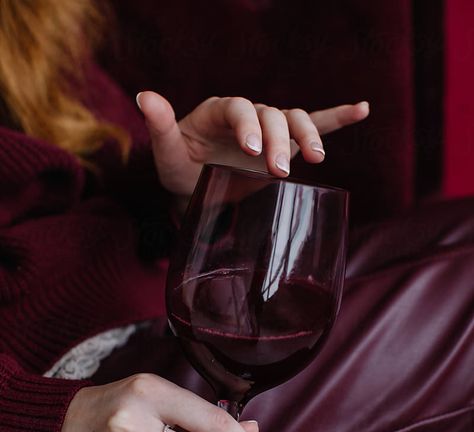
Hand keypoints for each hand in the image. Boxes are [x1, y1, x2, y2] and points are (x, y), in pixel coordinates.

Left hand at [136, 92, 368, 205]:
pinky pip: (314, 125)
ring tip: (316, 159)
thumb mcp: (166, 155)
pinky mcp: (285, 143)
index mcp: (219, 112)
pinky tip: (361, 110)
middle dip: (279, 141)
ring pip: (296, 120)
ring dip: (309, 136)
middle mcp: (248, 114)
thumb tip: (145, 96)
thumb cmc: (180, 169)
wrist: (198, 186)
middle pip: (272, 116)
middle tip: (279, 172)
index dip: (249, 125)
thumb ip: (160, 128)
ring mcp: (270, 127)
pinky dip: (336, 118)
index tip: (253, 150)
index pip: (239, 109)